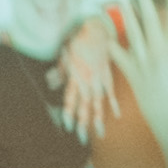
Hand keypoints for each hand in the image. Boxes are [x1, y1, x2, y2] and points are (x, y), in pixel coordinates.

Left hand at [52, 8, 131, 139]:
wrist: (96, 28)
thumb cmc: (78, 40)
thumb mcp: (63, 54)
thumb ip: (60, 70)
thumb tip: (51, 82)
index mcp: (74, 76)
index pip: (70, 98)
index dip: (69, 113)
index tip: (67, 126)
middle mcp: (86, 79)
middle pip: (84, 105)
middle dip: (83, 122)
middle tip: (82, 139)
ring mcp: (99, 78)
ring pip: (98, 102)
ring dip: (98, 118)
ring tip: (99, 134)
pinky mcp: (109, 74)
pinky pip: (111, 91)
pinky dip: (113, 103)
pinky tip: (116, 115)